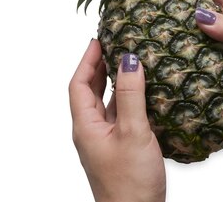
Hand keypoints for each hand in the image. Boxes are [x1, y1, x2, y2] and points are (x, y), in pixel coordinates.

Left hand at [69, 40, 165, 201]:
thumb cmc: (130, 183)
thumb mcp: (133, 132)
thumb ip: (131, 95)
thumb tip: (129, 60)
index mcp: (85, 126)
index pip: (79, 84)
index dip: (87, 60)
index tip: (98, 40)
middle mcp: (91, 132)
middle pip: (90, 92)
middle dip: (99, 67)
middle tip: (113, 46)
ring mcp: (104, 141)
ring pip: (106, 104)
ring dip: (115, 83)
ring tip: (128, 63)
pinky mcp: (119, 149)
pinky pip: (120, 117)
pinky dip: (128, 101)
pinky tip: (143, 95)